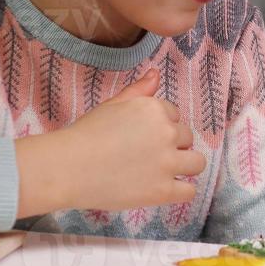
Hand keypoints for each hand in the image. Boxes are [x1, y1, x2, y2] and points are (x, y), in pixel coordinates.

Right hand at [15, 69, 205, 216]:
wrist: (68, 167)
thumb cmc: (86, 134)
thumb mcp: (113, 105)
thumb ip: (139, 91)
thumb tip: (157, 74)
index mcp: (155, 109)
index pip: (174, 116)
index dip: (160, 127)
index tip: (143, 138)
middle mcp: (167, 133)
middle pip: (186, 137)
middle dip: (172, 145)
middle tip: (147, 156)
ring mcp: (167, 163)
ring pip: (197, 163)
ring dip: (184, 165)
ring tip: (163, 172)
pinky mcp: (163, 191)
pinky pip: (189, 191)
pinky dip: (181, 191)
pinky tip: (165, 190)